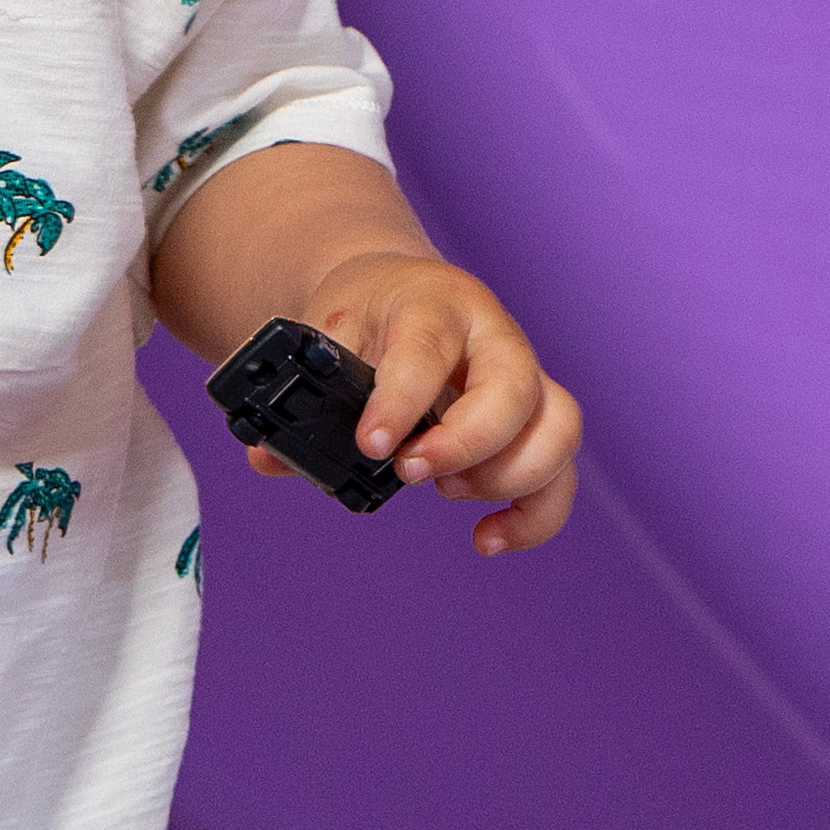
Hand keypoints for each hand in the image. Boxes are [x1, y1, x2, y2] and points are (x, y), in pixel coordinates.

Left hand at [292, 247, 583, 553]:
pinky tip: (487, 539)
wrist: (399, 290)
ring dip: (506, 476)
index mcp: (433, 303)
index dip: (402, 401)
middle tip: (409, 470)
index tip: (371, 446)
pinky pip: (561, 473)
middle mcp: (494, 336)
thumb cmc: (366, 316)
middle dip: (464, 444)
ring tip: (448, 491)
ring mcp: (525, 378)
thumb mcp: (324, 335)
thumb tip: (269, 460)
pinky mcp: (537, 420)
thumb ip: (302, 397)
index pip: (427, 349)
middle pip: (514, 390)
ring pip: (557, 428)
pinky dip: (535, 516)